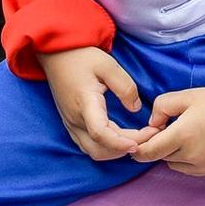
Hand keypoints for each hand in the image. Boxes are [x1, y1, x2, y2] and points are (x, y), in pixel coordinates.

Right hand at [38, 46, 155, 160]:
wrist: (56, 54)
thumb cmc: (81, 57)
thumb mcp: (108, 65)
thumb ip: (125, 87)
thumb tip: (135, 108)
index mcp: (85, 103)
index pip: (100, 133)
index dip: (120, 143)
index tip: (138, 144)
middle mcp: (75, 119)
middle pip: (99, 149)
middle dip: (124, 149)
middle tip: (148, 136)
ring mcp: (71, 124)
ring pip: (93, 151)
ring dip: (115, 151)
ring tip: (137, 138)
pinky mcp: (70, 124)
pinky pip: (88, 145)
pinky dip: (106, 147)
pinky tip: (120, 138)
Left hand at [132, 87, 204, 175]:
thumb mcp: (186, 96)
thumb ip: (161, 107)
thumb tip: (152, 124)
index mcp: (182, 135)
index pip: (149, 152)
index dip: (138, 148)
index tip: (137, 140)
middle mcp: (192, 156)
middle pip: (160, 157)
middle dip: (157, 144)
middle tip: (165, 127)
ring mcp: (203, 166)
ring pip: (174, 164)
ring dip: (171, 152)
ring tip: (184, 133)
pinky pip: (188, 169)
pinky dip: (185, 159)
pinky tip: (196, 142)